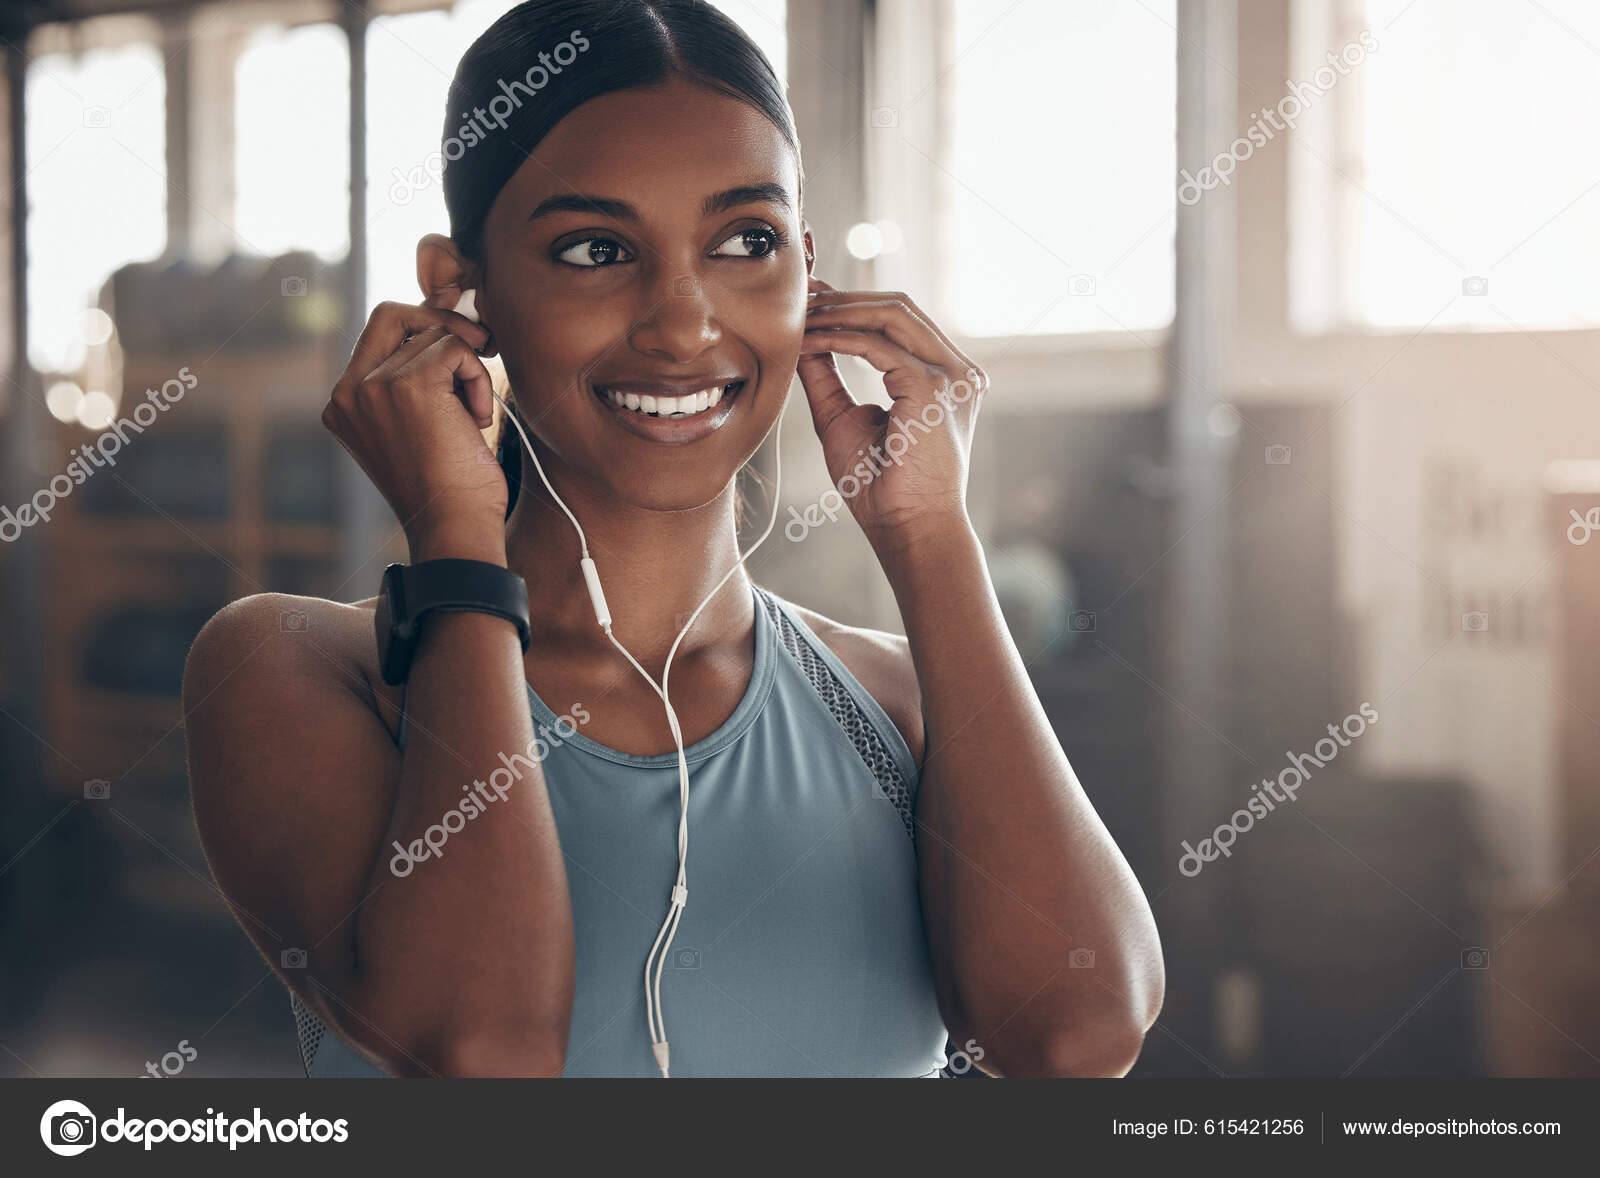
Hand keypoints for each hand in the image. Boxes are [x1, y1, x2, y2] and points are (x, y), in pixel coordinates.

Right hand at [321, 297, 507, 556]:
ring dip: (470, 370)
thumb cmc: (448, 490)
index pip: (378, 335)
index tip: (460, 354)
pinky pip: (456, 348)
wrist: (454, 530)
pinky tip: (479, 420)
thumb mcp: (419, 428)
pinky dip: (478, 378)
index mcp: (344, 403)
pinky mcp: (409, 384)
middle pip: (392, 314)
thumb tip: (451, 325)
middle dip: (442, 322)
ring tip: (474, 417)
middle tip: (479, 347)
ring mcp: (374, 386)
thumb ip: (414, 380)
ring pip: (435, 335)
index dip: (423, 332)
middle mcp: (349, 391)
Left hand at [796, 276, 987, 548]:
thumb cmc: (880, 488)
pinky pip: (878, 347)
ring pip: (893, 314)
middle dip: (845, 297)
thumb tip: (801, 340)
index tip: (812, 298)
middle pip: (900, 306)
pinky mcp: (933, 388)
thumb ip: (826, 377)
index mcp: (944, 377)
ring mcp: (950, 376)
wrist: (907, 529)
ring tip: (802, 318)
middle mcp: (956, 371)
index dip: (853, 302)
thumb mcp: (842, 419)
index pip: (901, 320)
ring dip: (841, 311)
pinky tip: (810, 343)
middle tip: (802, 295)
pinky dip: (839, 339)